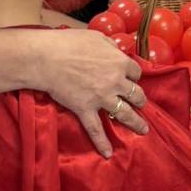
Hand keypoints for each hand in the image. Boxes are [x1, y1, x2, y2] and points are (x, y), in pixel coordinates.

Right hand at [41, 29, 146, 156]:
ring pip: (124, 113)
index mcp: (119, 62)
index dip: (133, 76)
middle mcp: (115, 82)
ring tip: (143, 130)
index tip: (131, 78)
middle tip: (141, 103)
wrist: (47, 58)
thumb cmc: (69, 43)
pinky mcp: (85, 109)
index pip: (136, 72)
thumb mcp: (96, 37)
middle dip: (140, 100)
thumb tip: (115, 50)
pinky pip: (96, 129)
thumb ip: (109, 46)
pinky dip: (102, 143)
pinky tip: (108, 154)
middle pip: (136, 94)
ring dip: (136, 123)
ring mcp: (101, 98)